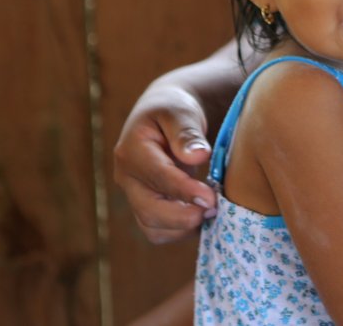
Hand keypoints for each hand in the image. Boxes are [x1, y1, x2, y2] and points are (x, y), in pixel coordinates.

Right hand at [113, 87, 217, 242]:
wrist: (164, 118)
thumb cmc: (174, 111)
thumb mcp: (181, 112)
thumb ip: (187, 133)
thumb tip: (199, 156)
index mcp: (132, 150)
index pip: (158, 178)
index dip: (184, 191)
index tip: (211, 198)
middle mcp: (128, 178)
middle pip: (149, 211)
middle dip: (183, 217)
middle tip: (214, 209)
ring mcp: (135, 195)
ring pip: (153, 228)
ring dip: (183, 228)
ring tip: (212, 213)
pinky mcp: (146, 207)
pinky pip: (160, 231)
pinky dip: (182, 231)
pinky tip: (204, 216)